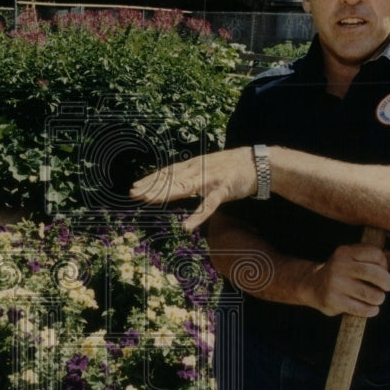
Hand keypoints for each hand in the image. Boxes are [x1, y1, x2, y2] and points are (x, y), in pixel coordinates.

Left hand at [130, 149, 256, 230]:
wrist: (257, 163)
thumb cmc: (230, 168)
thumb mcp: (206, 168)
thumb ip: (190, 175)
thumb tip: (174, 182)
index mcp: (193, 166)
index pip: (167, 172)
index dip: (150, 179)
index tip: (134, 187)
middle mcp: (198, 169)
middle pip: (170, 179)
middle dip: (151, 186)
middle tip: (133, 193)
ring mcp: (210, 179)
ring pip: (184, 187)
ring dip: (166, 193)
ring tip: (149, 200)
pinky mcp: (223, 189)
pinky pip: (209, 205)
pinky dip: (197, 216)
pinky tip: (187, 226)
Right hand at [302, 243, 389, 317]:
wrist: (313, 285)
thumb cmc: (344, 271)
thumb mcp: (358, 260)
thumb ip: (382, 259)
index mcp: (346, 251)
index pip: (376, 254)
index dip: (385, 264)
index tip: (382, 271)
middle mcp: (339, 265)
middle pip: (376, 274)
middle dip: (387, 283)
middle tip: (386, 288)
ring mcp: (335, 283)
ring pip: (372, 294)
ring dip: (379, 299)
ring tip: (376, 298)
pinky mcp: (333, 300)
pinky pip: (362, 309)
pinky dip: (371, 310)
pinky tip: (370, 308)